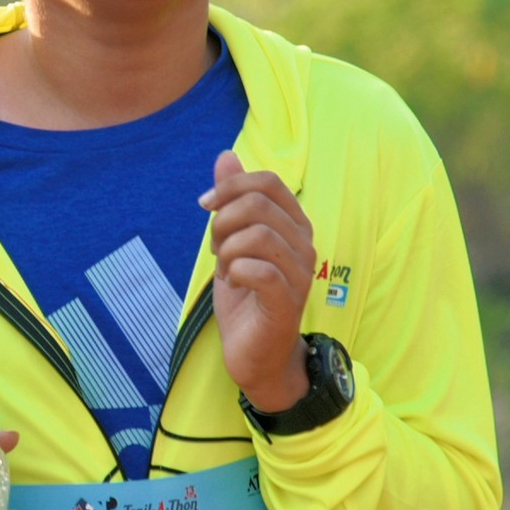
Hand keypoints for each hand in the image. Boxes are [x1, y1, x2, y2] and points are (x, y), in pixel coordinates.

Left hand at [201, 149, 314, 413]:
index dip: (231, 186)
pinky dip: (235, 271)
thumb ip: (233, 199)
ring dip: (228, 250)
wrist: (257, 354)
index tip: (205, 206)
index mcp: (293, 224)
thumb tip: (225, 155)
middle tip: (215, 247)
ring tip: (226, 268)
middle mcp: (304, 244)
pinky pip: (259, 270)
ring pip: (258, 235)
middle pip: (258, 204)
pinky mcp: (288, 301)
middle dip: (222, 221)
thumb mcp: (232, 240)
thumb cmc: (247, 297)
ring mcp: (300, 273)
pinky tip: (233, 283)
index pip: (268, 181)